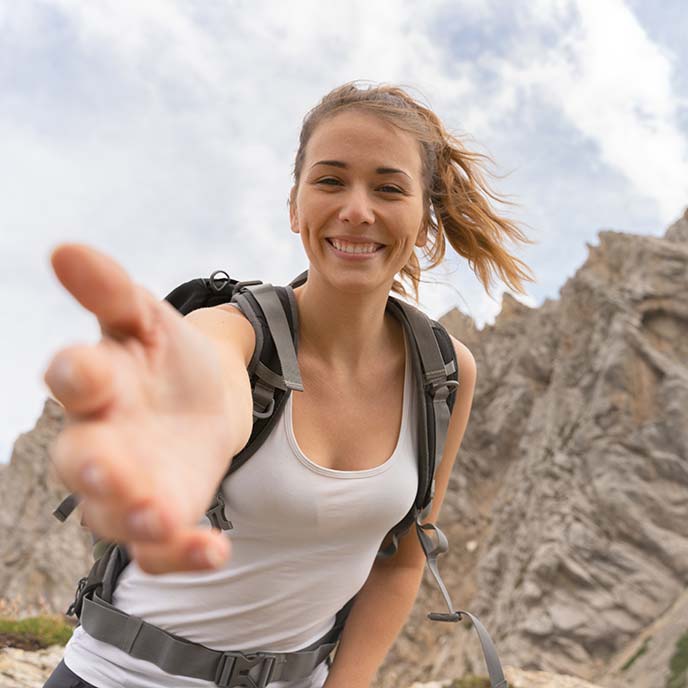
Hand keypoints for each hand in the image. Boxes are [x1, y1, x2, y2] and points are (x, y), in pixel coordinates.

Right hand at [44, 244, 234, 573]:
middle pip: (81, 459)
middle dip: (93, 466)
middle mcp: (100, 438)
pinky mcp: (162, 514)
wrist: (205, 395)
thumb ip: (113, 292)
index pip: (73, 377)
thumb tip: (65, 249)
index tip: (82, 370)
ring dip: (135, 518)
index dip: (75, 374)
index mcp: (97, 380)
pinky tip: (214, 549)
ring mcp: (129, 483)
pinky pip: (161, 545)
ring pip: (114, 512)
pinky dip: (183, 552)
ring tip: (161, 518)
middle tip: (108, 470)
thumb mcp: (149, 318)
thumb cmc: (168, 355)